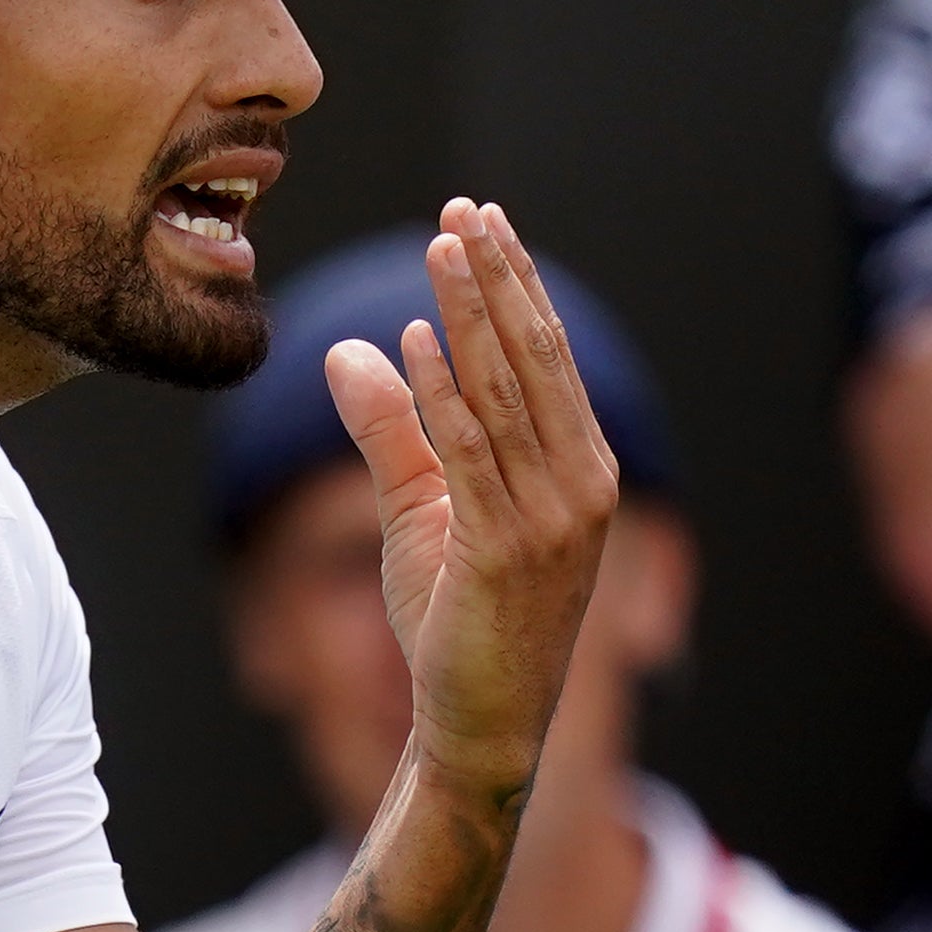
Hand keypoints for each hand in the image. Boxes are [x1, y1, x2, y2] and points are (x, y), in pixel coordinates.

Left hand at [323, 200, 621, 798]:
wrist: (479, 722)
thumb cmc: (456, 620)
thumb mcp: (421, 509)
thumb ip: (393, 429)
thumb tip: (351, 349)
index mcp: (578, 469)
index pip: (545, 358)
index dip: (513, 286)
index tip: (478, 223)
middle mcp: (579, 485)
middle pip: (533, 358)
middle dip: (497, 278)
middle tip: (462, 210)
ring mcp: (550, 518)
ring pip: (506, 393)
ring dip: (472, 315)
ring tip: (441, 248)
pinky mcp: (505, 549)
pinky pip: (471, 453)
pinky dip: (444, 394)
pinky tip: (414, 340)